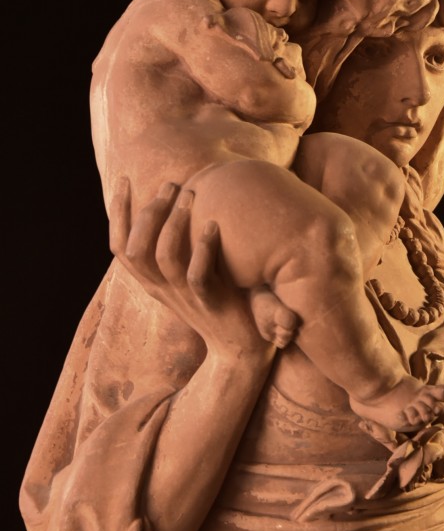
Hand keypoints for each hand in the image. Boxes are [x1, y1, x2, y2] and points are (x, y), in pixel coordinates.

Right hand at [109, 177, 272, 360]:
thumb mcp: (188, 277)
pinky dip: (203, 249)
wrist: (239, 350)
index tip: (124, 180)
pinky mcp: (211, 304)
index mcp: (153, 282)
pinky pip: (198, 276)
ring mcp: (185, 298)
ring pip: (164, 258)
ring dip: (174, 224)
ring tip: (189, 196)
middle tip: (169, 185)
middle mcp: (163, 289)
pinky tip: (212, 225)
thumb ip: (179, 249)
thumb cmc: (218, 304)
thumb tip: (180, 205)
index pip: (121, 247)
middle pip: (136, 249)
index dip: (118, 214)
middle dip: (149, 212)